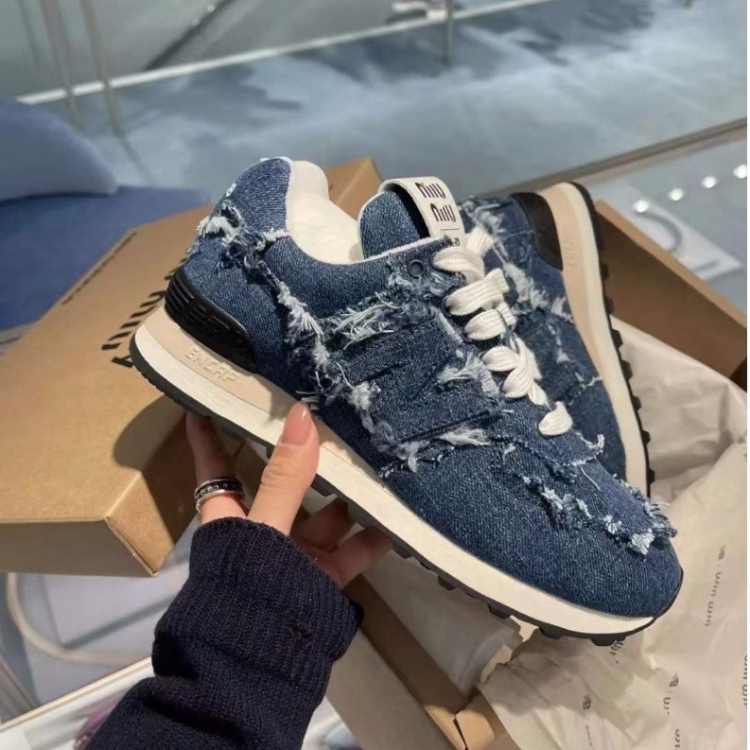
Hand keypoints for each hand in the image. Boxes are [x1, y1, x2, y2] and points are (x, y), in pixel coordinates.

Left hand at [186, 404, 390, 586]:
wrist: (262, 669)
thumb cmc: (247, 588)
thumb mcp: (265, 528)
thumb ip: (284, 477)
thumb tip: (300, 414)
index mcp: (232, 515)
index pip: (215, 465)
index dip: (210, 432)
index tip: (209, 395)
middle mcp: (264, 528)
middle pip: (284, 481)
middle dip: (308, 452)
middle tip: (334, 412)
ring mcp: (296, 553)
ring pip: (326, 511)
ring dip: (351, 490)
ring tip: (380, 454)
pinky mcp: (324, 576)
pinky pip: (354, 547)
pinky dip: (376, 533)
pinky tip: (401, 511)